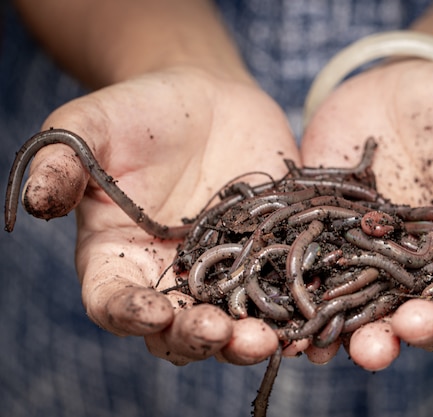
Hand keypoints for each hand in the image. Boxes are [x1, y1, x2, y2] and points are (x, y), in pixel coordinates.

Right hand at [21, 66, 299, 364]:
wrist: (209, 99)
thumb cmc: (142, 111)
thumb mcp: (93, 125)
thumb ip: (63, 162)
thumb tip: (34, 201)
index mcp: (118, 258)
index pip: (114, 302)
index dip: (130, 314)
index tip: (154, 311)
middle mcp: (169, 277)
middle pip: (176, 328)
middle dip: (198, 337)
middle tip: (223, 333)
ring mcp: (223, 273)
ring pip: (231, 324)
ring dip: (247, 339)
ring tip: (270, 339)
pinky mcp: (267, 259)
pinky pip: (279, 294)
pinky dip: (292, 312)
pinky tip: (310, 318)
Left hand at [301, 60, 432, 369]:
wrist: (402, 86)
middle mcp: (432, 264)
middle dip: (422, 327)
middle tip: (407, 331)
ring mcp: (378, 255)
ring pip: (375, 308)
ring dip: (366, 332)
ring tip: (356, 348)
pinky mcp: (332, 239)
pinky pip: (323, 276)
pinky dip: (312, 301)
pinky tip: (299, 321)